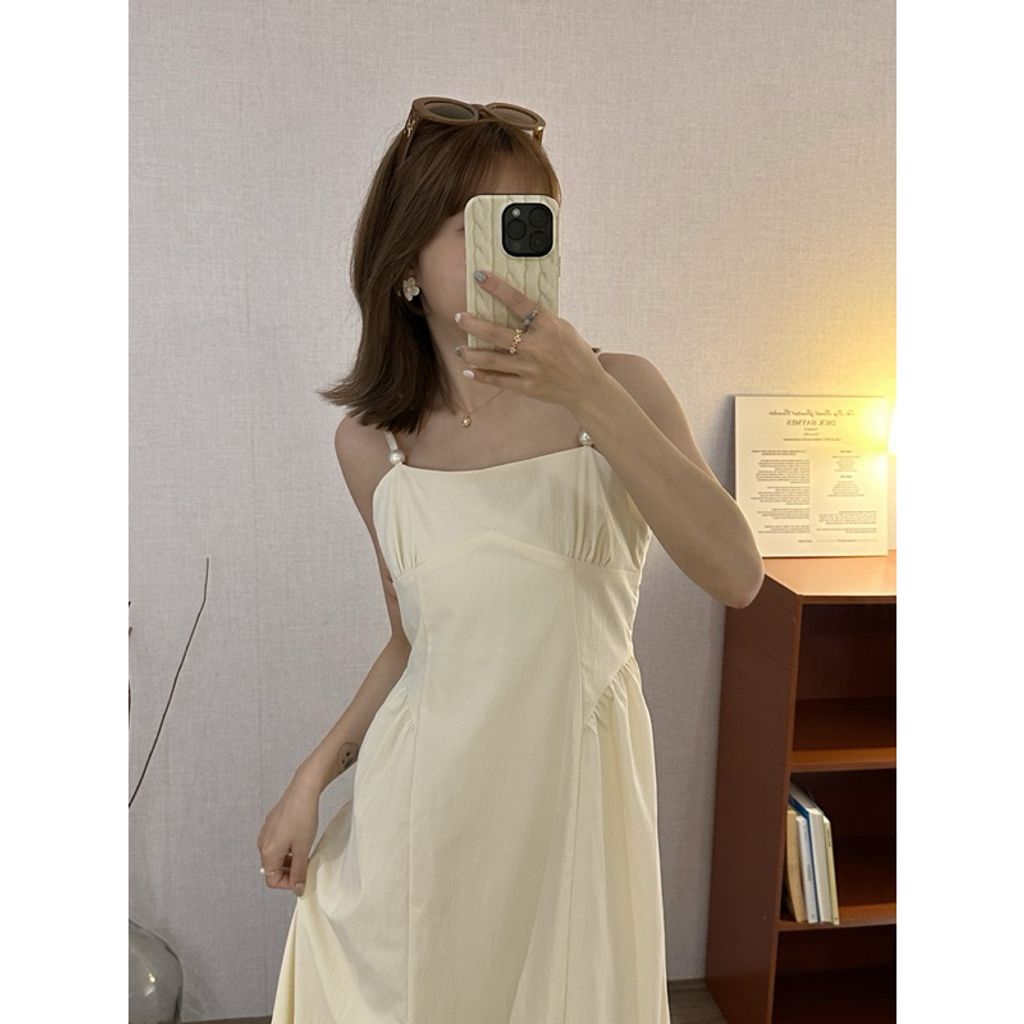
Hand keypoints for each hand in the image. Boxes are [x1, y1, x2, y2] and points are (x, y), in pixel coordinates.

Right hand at [257, 778, 319, 895]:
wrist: (303, 790)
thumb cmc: (303, 817)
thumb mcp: (303, 849)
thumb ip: (299, 872)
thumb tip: (297, 889)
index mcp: (267, 852)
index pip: (272, 881)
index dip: (288, 884)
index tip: (303, 878)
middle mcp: (262, 843)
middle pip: (272, 868)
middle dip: (289, 871)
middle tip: (306, 865)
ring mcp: (265, 832)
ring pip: (275, 855)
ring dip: (289, 859)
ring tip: (305, 851)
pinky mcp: (271, 824)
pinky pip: (276, 843)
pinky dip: (287, 847)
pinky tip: (300, 838)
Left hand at [454, 270, 605, 412]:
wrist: (587, 387)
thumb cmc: (576, 355)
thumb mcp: (564, 328)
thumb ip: (541, 320)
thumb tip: (516, 306)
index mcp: (548, 326)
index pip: (518, 301)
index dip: (497, 287)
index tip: (481, 276)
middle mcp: (537, 346)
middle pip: (496, 333)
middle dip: (473, 324)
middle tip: (459, 317)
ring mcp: (530, 368)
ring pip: (492, 359)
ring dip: (471, 353)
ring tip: (459, 349)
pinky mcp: (526, 386)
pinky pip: (498, 380)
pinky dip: (481, 376)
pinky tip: (468, 371)